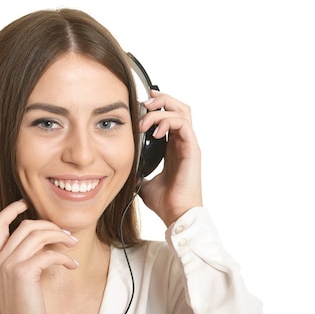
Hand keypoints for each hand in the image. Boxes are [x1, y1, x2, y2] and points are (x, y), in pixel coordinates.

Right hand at [0, 200, 78, 313]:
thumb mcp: (18, 275)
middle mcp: (0, 257)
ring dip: (61, 237)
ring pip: (38, 235)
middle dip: (50, 225)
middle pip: (26, 226)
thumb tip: (43, 237)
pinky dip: (65, 257)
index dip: (12, 208)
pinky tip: (73, 264)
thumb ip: (22, 256)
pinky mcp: (23, 272)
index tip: (28, 202)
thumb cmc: (23, 303)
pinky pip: (49, 254)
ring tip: (73, 245)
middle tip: (67, 234)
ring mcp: (10, 263)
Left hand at [138, 90, 202, 225]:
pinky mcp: (192, 149)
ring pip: (182, 111)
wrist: (175, 213)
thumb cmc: (164, 201)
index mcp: (173, 147)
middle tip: (144, 102)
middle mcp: (183, 143)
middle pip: (179, 108)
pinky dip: (168, 121)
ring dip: (163, 108)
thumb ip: (138, 170)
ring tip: (147, 114)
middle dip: (161, 99)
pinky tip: (154, 131)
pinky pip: (183, 124)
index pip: (170, 116)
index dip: (158, 107)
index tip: (141, 105)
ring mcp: (189, 145)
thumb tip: (122, 168)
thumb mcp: (143, 181)